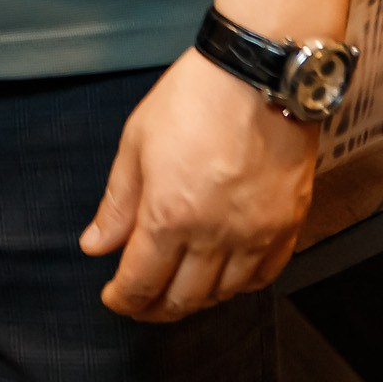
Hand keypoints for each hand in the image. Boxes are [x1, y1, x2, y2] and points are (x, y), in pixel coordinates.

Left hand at [78, 48, 317, 321]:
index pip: (141, 282)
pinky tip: (224, 277)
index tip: (114, 298)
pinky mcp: (287, 225)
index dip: (123, 299)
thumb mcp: (137, 141)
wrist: (259, 74)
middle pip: (182, 299)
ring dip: (196, 300)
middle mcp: (215, 235)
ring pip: (223, 294)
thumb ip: (117, 202)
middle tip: (141, 303)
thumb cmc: (195, 97)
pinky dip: (239, 285)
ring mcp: (256, 234)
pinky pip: (263, 276)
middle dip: (154, 307)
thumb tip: (95, 245)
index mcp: (170, 215)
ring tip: (179, 290)